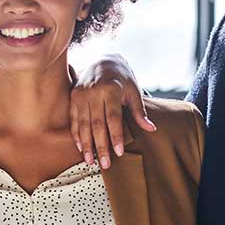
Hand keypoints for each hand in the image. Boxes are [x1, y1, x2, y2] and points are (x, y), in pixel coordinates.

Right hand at [69, 54, 154, 168]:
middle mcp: (93, 92)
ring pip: (83, 124)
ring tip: (91, 161)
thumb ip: (140, 111)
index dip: (115, 136)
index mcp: (111, 90)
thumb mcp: (133, 90)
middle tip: (104, 164)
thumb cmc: (122, 78)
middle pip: (97, 124)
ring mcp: (81, 95)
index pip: (113, 118)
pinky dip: (77, 135)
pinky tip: (81, 148)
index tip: (118, 153)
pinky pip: (73, 120)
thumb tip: (151, 129)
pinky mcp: (73, 97)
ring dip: (86, 145)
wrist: (103, 60)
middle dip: (100, 146)